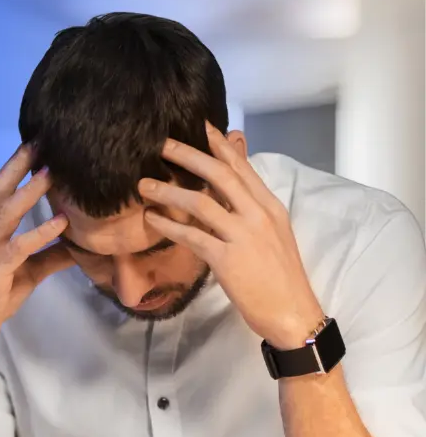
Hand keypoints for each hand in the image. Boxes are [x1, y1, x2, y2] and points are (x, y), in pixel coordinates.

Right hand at [0, 145, 73, 363]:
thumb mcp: (25, 274)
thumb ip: (49, 257)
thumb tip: (80, 245)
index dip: (16, 167)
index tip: (36, 144)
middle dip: (19, 165)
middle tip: (41, 141)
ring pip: (6, 212)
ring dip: (30, 191)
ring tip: (53, 171)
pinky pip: (19, 246)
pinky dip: (41, 232)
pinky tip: (61, 222)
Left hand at [141, 122, 324, 348]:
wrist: (292, 312)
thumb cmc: (278, 275)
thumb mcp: (271, 233)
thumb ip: (250, 207)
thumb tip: (231, 186)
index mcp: (269, 206)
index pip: (241, 167)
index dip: (218, 145)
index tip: (198, 125)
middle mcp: (258, 215)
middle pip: (220, 174)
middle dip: (189, 155)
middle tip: (162, 144)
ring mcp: (243, 236)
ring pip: (201, 203)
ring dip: (169, 191)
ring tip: (144, 185)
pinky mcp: (228, 259)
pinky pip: (192, 236)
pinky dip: (169, 226)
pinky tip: (151, 220)